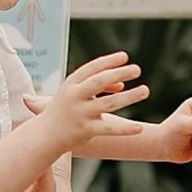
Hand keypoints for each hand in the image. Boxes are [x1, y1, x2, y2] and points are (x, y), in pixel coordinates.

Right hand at [35, 53, 149, 150]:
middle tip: (137, 69)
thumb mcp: (76, 93)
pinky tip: (140, 128)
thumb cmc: (64, 109)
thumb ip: (98, 87)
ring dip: (129, 96)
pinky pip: (110, 129)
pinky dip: (125, 129)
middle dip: (119, 73)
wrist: (45, 135)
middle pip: (100, 81)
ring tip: (145, 90)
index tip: (125, 56)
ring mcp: (80, 114)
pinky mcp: (86, 130)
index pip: (91, 68)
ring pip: (109, 103)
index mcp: (71, 84)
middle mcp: (75, 96)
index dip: (108, 61)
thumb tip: (122, 84)